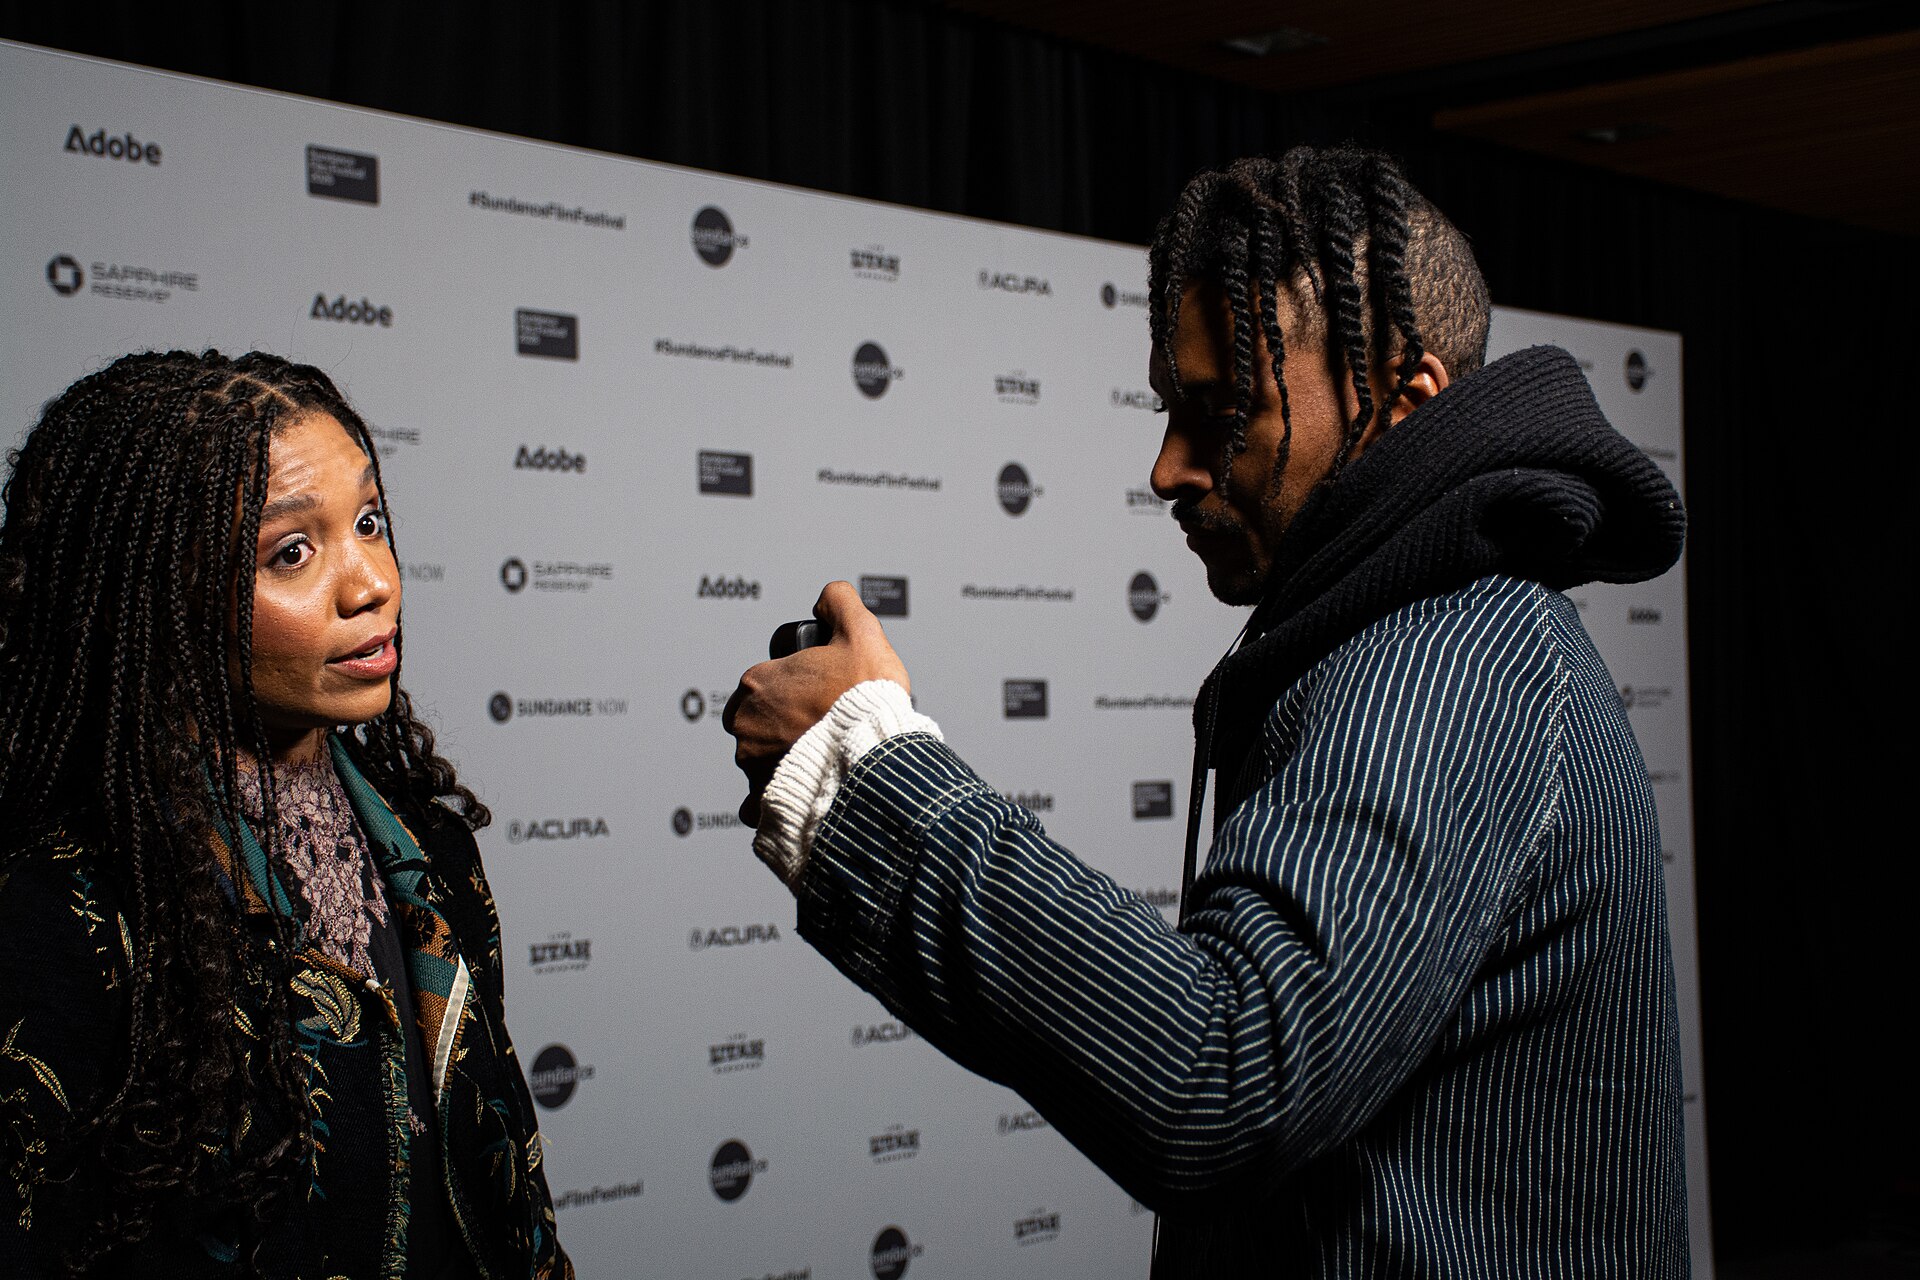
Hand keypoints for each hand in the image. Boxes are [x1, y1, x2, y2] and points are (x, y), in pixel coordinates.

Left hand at [724, 581, 910, 826]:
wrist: (878, 758)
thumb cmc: (867, 700)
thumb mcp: (861, 631)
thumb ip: (839, 603)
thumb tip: (827, 598)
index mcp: (758, 683)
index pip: (763, 681)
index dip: (793, 684)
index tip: (817, 693)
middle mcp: (746, 725)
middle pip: (756, 719)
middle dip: (780, 721)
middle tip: (816, 723)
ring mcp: (753, 764)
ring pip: (758, 757)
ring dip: (780, 756)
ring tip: (818, 755)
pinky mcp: (763, 799)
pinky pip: (757, 803)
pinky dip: (771, 799)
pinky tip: (796, 789)